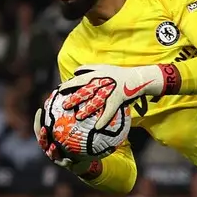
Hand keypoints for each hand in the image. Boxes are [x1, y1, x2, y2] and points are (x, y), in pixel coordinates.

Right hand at [34, 104, 96, 173]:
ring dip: (51, 150)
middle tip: (44, 128)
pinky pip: (65, 163)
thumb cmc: (79, 139)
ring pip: (51, 154)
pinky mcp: (66, 165)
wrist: (87, 159)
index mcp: (50, 137)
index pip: (41, 127)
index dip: (38, 120)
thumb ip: (72, 115)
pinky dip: (66, 161)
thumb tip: (72, 94)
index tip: (40, 110)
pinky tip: (70, 159)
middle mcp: (51, 147)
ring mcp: (57, 157)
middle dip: (42, 135)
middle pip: (42, 141)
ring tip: (53, 145)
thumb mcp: (76, 127)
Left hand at [57, 62, 175, 127]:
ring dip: (87, 109)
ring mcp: (110, 90)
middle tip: (64, 104)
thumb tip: (75, 71)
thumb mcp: (104, 68)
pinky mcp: (118, 99)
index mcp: (98, 74)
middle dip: (74, 96)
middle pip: (86, 90)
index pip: (80, 78)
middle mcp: (103, 81)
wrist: (137, 78)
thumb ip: (90, 69)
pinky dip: (103, 119)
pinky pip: (109, 111)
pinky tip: (97, 128)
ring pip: (96, 100)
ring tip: (78, 117)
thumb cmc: (119, 74)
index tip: (59, 89)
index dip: (70, 84)